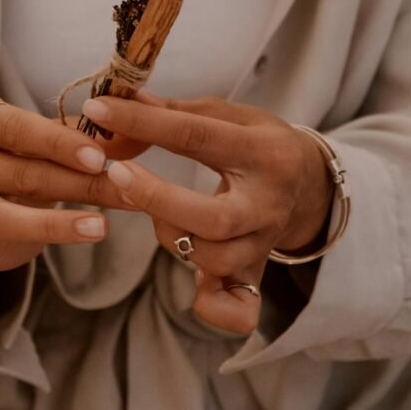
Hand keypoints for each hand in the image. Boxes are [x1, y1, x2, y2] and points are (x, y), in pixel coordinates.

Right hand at [0, 93, 127, 328]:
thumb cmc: (31, 150)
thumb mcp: (55, 135)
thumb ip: (91, 133)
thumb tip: (137, 135)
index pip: (15, 126)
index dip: (58, 142)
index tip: (99, 157)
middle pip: (20, 173)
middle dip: (78, 183)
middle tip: (126, 190)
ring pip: (4, 218)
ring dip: (54, 226)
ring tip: (101, 227)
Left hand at [82, 92, 332, 333]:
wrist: (310, 184)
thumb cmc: (258, 143)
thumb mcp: (231, 116)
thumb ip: (176, 111)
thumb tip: (120, 99)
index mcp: (265, 153)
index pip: (198, 137)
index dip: (144, 123)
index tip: (100, 110)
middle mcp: (268, 204)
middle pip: (215, 218)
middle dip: (158, 199)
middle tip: (117, 173)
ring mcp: (264, 244)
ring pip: (216, 259)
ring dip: (172, 237)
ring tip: (153, 211)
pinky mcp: (257, 274)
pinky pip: (240, 310)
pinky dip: (214, 308)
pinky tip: (192, 285)